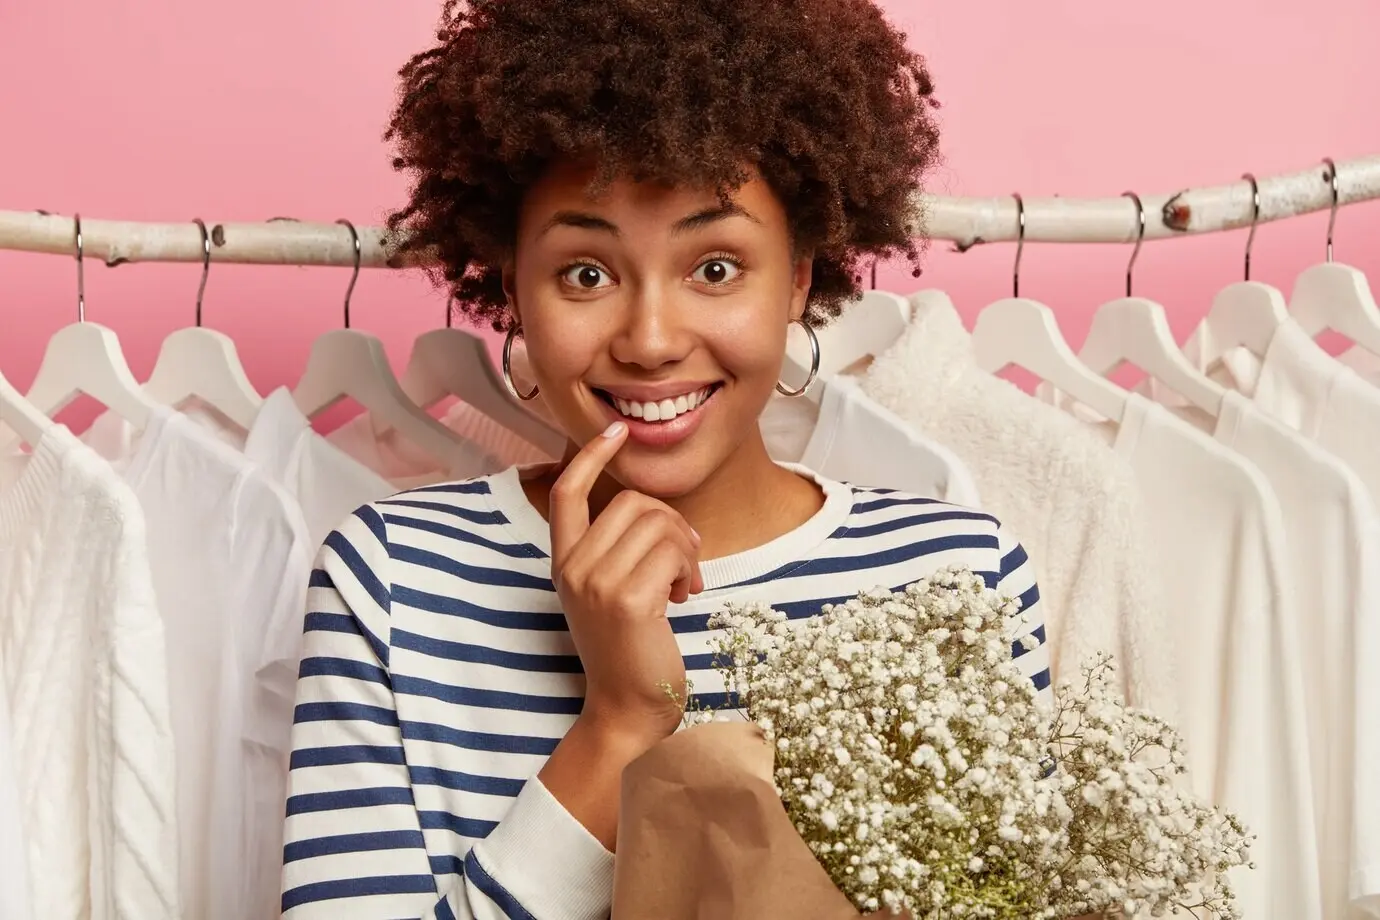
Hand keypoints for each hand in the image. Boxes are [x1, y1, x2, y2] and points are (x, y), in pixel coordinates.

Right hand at [549, 420, 703, 744]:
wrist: (628, 711)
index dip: (590, 456)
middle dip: (671, 523)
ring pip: (658, 523)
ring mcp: (596, 583)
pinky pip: (673, 551)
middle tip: (684, 561)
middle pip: (632, 502)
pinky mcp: (627, 600)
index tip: (615, 432)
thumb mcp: (612, 595)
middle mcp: (573, 569)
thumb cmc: (630, 653)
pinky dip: (690, 568)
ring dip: (686, 549)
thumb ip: (620, 553)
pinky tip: (684, 597)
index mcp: (563, 564)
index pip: (566, 493)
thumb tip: (659, 514)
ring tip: (684, 583)